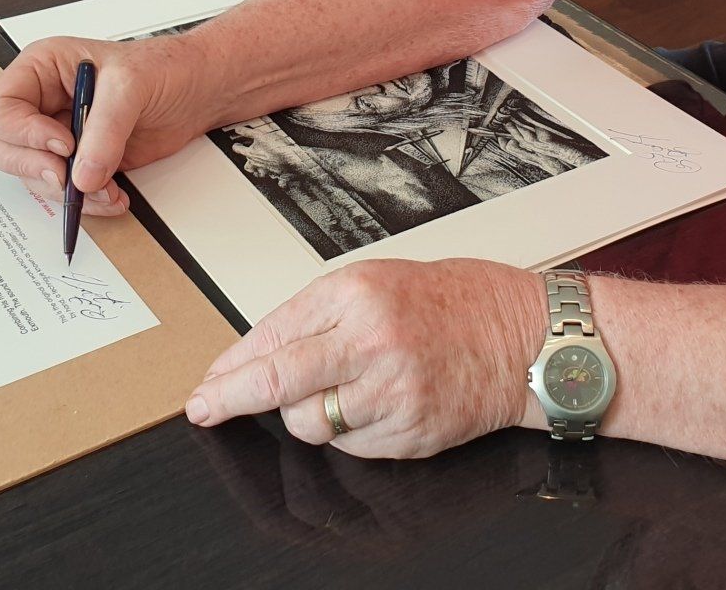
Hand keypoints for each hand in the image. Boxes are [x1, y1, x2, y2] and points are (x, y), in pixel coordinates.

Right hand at [0, 32, 215, 213]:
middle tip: (66, 176)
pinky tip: (113, 195)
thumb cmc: (162, 67)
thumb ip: (104, 130)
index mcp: (41, 69)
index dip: (23, 133)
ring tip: (105, 187)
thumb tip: (82, 174)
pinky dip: (87, 202)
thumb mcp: (130, 86)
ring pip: (33, 175)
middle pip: (1, 147)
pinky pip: (64, 191)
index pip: (1, 108)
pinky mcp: (79, 161)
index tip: (63, 144)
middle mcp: (42, 103)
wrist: (196, 90)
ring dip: (67, 191)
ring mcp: (57, 135)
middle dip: (33, 167)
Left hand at [184, 258, 548, 458]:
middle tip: (205, 410)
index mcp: (355, 294)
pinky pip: (350, 444)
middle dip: (230, 400)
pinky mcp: (408, 432)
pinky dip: (349, 431)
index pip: (271, 336)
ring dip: (304, 415)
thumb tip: (252, 356)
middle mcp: (370, 341)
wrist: (520, 336)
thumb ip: (314, 316)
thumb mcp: (373, 282)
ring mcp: (391, 390)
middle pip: (277, 383)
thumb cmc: (449, 302)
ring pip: (308, 423)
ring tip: (338, 390)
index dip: (230, 367)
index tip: (205, 387)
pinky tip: (375, 404)